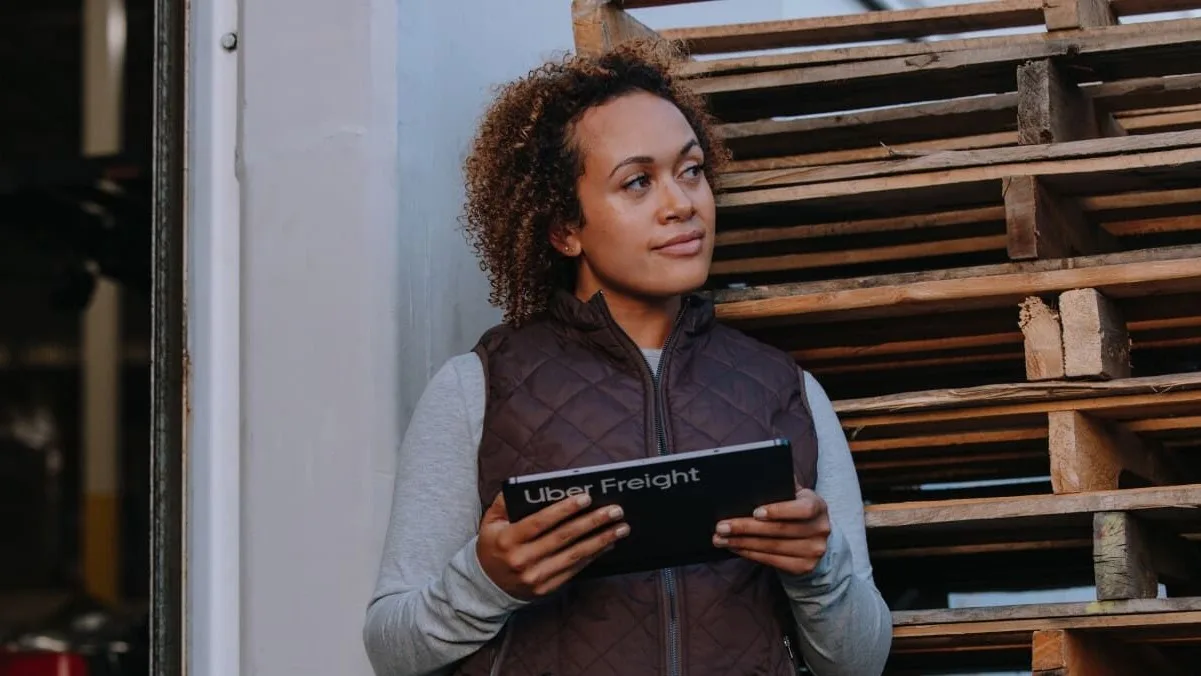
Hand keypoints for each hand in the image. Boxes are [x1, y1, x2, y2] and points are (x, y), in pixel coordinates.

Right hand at [477, 492, 628, 599]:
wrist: (487, 586)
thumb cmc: (493, 547)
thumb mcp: (490, 522)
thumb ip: (505, 502)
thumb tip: (526, 486)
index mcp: (507, 540)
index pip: (540, 522)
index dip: (564, 510)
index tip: (586, 498)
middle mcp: (522, 560)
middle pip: (563, 537)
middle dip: (592, 522)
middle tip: (615, 511)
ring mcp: (536, 577)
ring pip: (574, 555)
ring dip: (601, 540)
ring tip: (621, 528)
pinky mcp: (547, 588)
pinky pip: (575, 569)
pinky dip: (594, 556)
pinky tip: (608, 544)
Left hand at [712, 488, 829, 575]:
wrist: (814, 538)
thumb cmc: (796, 511)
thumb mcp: (795, 495)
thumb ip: (781, 487)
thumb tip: (754, 478)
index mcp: (818, 505)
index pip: (802, 509)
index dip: (779, 511)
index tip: (754, 512)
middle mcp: (820, 529)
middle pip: (780, 530)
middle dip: (746, 528)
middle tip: (722, 526)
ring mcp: (814, 551)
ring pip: (772, 547)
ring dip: (742, 543)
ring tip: (721, 539)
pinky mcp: (804, 567)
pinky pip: (772, 561)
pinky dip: (750, 554)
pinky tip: (735, 548)